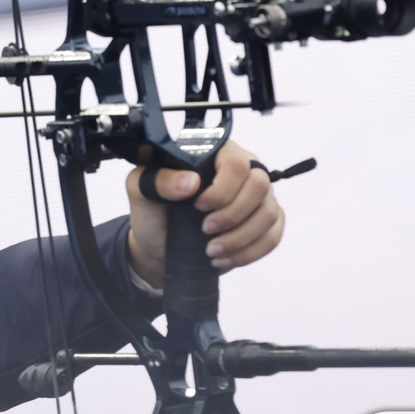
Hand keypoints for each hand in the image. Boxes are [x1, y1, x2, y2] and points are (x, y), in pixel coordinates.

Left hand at [124, 140, 285, 289]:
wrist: (159, 244)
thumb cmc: (153, 211)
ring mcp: (259, 197)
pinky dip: (250, 252)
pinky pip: (273, 235)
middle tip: (205, 230)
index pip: (235, 162)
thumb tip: (191, 182)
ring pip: (269, 213)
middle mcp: (244, 171)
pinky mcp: (265, 222)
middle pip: (260, 185)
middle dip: (233, 214)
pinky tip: (224, 259)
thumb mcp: (141, 191)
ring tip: (212, 250)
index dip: (222, 188)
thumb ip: (158, 179)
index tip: (199, 207)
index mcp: (215, 154)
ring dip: (241, 238)